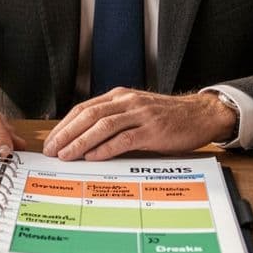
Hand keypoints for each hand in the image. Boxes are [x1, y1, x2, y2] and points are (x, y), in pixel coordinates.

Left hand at [41, 89, 237, 160]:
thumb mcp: (137, 111)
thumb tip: (84, 141)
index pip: (84, 108)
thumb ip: (114, 120)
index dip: (65, 124)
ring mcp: (141, 114)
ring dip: (81, 141)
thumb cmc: (168, 117)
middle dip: (67, 133)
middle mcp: (128, 101)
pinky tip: (93, 157)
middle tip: (52, 150)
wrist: (200, 114)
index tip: (52, 140)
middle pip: (89, 115)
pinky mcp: (153, 130)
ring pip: (103, 125)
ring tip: (67, 155)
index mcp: (120, 96)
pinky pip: (125, 139)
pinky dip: (106, 148)